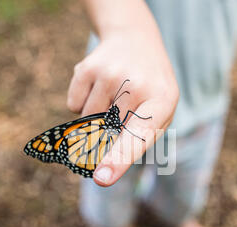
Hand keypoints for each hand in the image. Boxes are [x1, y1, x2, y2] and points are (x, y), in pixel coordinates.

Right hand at [67, 11, 178, 186]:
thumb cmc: (149, 87)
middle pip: (105, 134)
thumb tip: (98, 161)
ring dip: (96, 115)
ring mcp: (110, 74)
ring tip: (114, 93)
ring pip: (87, 121)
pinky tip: (100, 85)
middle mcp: (136, 85)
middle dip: (106, 133)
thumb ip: (139, 138)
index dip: (119, 160)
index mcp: (162, 100)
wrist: (135, 38)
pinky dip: (83, 102)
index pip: (138, 137)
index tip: (102, 178)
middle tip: (122, 110)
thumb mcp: (159, 111)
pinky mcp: (86, 67)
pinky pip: (74, 106)